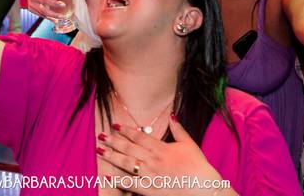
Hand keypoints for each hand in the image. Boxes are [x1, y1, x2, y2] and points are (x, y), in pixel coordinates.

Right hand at [26, 0, 68, 19]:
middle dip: (54, 3)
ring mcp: (31, 4)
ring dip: (53, 14)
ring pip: (43, 10)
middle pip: (44, 0)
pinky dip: (50, 18)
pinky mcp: (32, 10)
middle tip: (63, 5)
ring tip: (62, 16)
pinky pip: (42, 15)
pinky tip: (56, 21)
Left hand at [97, 119, 229, 195]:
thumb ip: (178, 130)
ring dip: (111, 156)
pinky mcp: (150, 190)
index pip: (139, 136)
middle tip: (100, 136)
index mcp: (161, 148)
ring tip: (99, 151)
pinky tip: (107, 176)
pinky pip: (131, 184)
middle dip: (113, 141)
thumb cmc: (198, 166)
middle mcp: (153, 159)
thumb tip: (171, 115)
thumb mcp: (189, 144)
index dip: (125, 130)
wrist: (204, 188)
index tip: (114, 124)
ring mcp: (150, 175)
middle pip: (129, 148)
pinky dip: (118, 180)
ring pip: (126, 163)